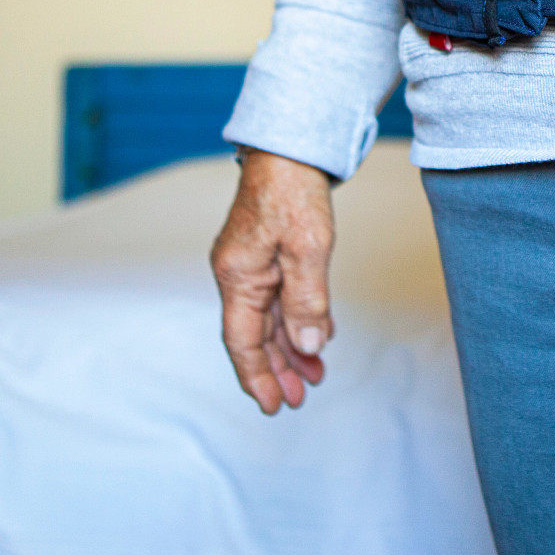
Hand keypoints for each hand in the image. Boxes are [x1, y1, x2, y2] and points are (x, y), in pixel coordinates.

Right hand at [211, 148, 335, 414]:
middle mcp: (238, 274)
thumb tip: (309, 346)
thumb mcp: (308, 249)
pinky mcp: (267, 254)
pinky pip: (278, 298)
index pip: (242, 341)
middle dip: (278, 369)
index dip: (257, 377)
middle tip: (300, 398)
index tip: (273, 407)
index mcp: (237, 277)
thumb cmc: (294, 191)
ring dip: (291, 348)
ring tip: (314, 375)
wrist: (290, 147)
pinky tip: (316, 335)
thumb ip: (308, 301)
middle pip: (255, 335)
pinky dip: (296, 320)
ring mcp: (251, 264)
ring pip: (268, 319)